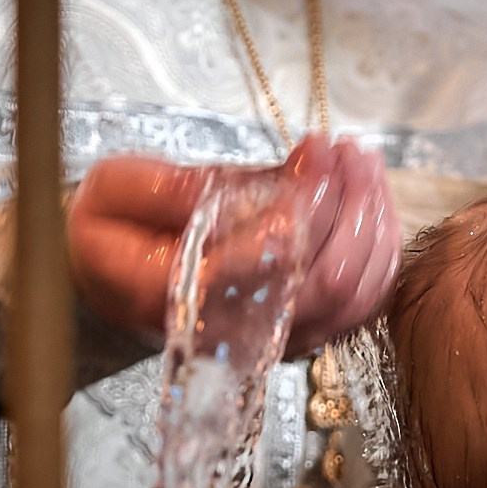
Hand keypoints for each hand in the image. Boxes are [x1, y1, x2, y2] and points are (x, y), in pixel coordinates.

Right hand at [68, 136, 399, 355]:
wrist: (106, 279)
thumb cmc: (110, 231)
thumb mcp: (119, 190)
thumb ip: (191, 186)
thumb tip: (287, 170)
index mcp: (185, 298)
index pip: (276, 264)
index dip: (313, 202)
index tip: (320, 148)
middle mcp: (237, 333)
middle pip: (332, 285)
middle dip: (356, 208)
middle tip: (352, 151)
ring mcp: (278, 338)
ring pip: (358, 298)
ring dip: (374, 224)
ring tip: (363, 164)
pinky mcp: (303, 329)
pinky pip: (362, 302)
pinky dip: (379, 249)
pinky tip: (369, 198)